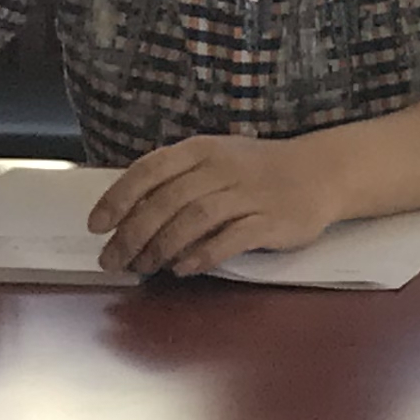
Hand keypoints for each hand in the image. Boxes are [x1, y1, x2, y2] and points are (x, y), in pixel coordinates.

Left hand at [90, 135, 344, 277]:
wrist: (322, 173)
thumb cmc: (258, 171)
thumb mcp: (215, 160)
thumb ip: (176, 181)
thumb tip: (129, 217)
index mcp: (202, 150)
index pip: (149, 171)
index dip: (118, 199)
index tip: (97, 227)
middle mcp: (223, 168)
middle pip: (167, 202)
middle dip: (133, 235)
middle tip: (113, 261)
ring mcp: (249, 194)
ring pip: (194, 221)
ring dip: (161, 248)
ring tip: (144, 268)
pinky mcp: (272, 221)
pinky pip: (230, 240)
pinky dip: (202, 255)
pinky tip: (183, 268)